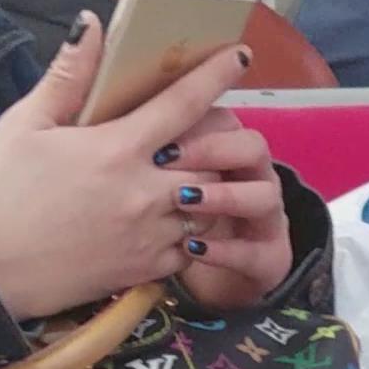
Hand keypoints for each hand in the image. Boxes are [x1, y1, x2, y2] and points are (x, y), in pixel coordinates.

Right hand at [0, 22, 289, 324]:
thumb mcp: (26, 123)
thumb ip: (69, 75)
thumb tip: (91, 23)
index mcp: (116, 148)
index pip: (183, 103)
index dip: (216, 75)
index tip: (239, 57)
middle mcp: (143, 192)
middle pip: (210, 157)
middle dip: (216, 138)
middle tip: (210, 127)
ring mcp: (148, 235)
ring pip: (206, 204)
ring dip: (207, 186)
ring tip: (195, 173)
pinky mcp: (143, 270)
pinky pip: (190, 249)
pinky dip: (192, 231)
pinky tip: (173, 219)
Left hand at [162, 110, 295, 309]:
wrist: (213, 272)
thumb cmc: (171, 217)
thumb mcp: (159, 177)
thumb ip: (143, 143)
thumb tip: (99, 96)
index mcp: (229, 150)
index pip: (225, 119)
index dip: (198, 114)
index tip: (155, 120)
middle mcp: (255, 177)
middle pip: (252, 148)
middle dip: (213, 149)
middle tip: (165, 159)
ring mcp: (266, 217)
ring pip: (264, 196)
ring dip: (227, 196)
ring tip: (185, 201)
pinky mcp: (268, 257)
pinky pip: (255, 252)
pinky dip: (226, 250)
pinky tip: (192, 248)